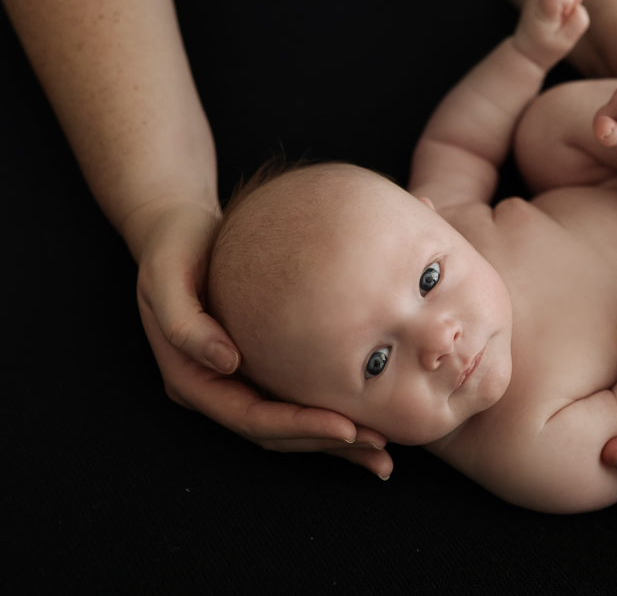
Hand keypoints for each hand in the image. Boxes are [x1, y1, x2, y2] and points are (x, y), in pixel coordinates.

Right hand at [134, 201, 392, 477]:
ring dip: (334, 444)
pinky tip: (369, 424)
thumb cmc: (175, 246)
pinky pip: (296, 400)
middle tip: (379, 447)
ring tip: (382, 452)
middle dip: (326, 443)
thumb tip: (226, 363)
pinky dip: (331, 416)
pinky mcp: (260, 368)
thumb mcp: (166, 273)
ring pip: (289, 427)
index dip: (298, 427)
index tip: (346, 428)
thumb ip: (184, 322)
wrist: (180, 230)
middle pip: (274, 434)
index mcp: (190, 379)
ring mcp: (238, 382)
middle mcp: (215, 389)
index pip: (249, 417)